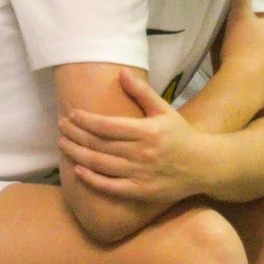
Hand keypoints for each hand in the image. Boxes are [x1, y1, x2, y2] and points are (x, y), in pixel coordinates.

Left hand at [59, 70, 218, 205]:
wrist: (203, 166)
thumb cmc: (181, 135)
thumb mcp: (164, 109)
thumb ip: (142, 92)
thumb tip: (122, 72)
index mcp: (146, 131)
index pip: (107, 125)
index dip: (85, 120)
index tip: (71, 114)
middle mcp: (141, 153)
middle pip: (99, 144)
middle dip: (76, 134)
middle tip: (60, 127)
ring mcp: (139, 174)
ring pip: (100, 164)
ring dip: (77, 154)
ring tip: (62, 144)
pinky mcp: (140, 191)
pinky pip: (110, 187)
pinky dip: (92, 179)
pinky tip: (78, 170)